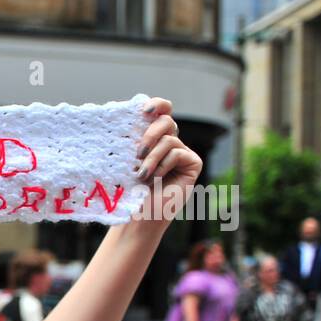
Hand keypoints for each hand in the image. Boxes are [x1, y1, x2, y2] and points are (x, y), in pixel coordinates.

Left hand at [134, 98, 203, 223]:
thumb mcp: (127, 161)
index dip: (157, 105)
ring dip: (151, 158)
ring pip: (168, 139)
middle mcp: (170, 142)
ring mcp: (182, 152)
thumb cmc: (130, 191)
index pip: (161, 111)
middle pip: (166, 120)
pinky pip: (177, 153)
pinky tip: (156, 179)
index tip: (143, 110)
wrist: (139, 215)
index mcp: (153, 138)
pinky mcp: (193, 163)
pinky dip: (163, 165)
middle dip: (150, 133)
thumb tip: (127, 119)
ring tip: (141, 175)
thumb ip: (132, 140)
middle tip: (138, 152)